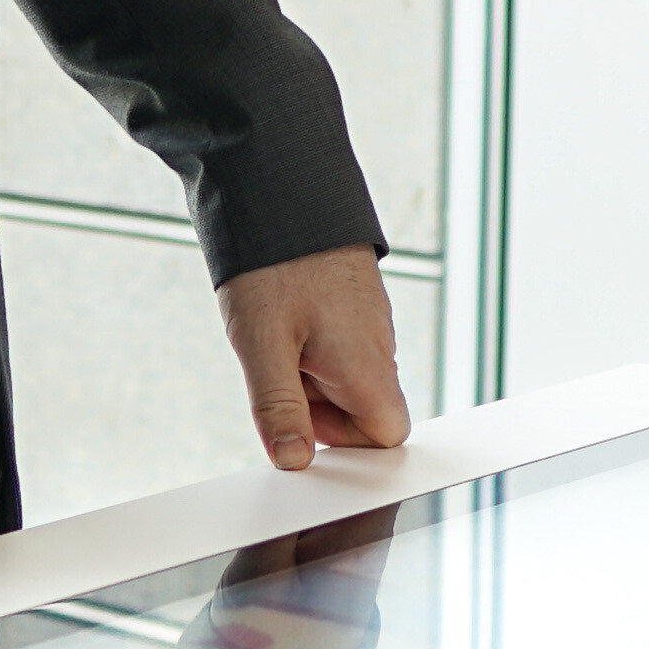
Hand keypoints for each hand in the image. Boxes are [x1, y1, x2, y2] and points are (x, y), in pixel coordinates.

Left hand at [215, 246, 410, 471]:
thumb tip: (293, 461)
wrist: (282, 187)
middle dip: (319, 408)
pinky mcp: (355, 304)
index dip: (344, 442)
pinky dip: (310, 347)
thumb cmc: (273, 265)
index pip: (387, 434)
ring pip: (348, 378)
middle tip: (277, 372)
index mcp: (367, 365)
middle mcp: (380, 347)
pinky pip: (340, 347)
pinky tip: (283, 320)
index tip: (300, 421)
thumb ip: (279, 408)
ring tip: (276, 337)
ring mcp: (370, 323)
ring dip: (311, 376)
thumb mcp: (261, 345)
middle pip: (364, 410)